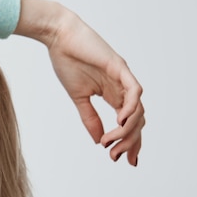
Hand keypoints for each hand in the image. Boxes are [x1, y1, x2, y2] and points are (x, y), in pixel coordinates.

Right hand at [15, 0, 144, 165]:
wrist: (59, 37)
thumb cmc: (67, 61)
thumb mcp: (78, 98)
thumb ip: (89, 118)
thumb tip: (98, 141)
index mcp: (113, 94)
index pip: (129, 123)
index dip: (129, 142)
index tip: (122, 160)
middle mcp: (122, 88)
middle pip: (138, 120)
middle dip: (130, 142)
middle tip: (116, 157)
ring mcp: (123, 77)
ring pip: (138, 109)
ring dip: (128, 130)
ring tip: (112, 142)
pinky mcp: (119, 67)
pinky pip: (134, 90)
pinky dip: (131, 107)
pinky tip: (121, 121)